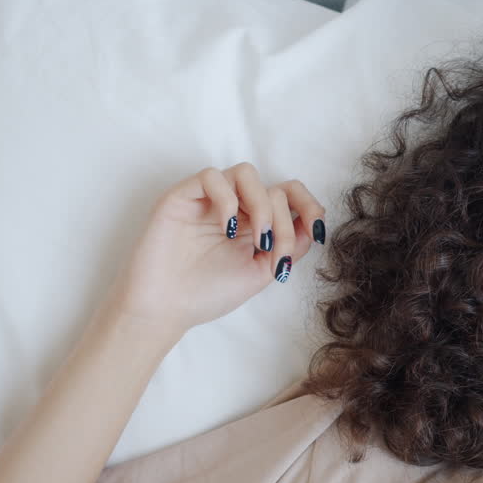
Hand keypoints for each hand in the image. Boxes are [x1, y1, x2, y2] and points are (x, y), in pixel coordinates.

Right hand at [106, 162, 326, 335]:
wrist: (165, 309)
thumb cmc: (208, 294)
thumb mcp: (262, 272)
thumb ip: (290, 248)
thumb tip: (314, 226)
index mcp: (254, 222)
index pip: (289, 194)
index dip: (309, 205)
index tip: (317, 229)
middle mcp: (235, 206)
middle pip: (274, 188)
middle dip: (284, 221)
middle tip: (273, 252)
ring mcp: (208, 199)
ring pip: (246, 173)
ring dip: (262, 205)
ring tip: (257, 238)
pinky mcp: (182, 195)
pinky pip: (212, 176)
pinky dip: (227, 199)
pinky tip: (226, 228)